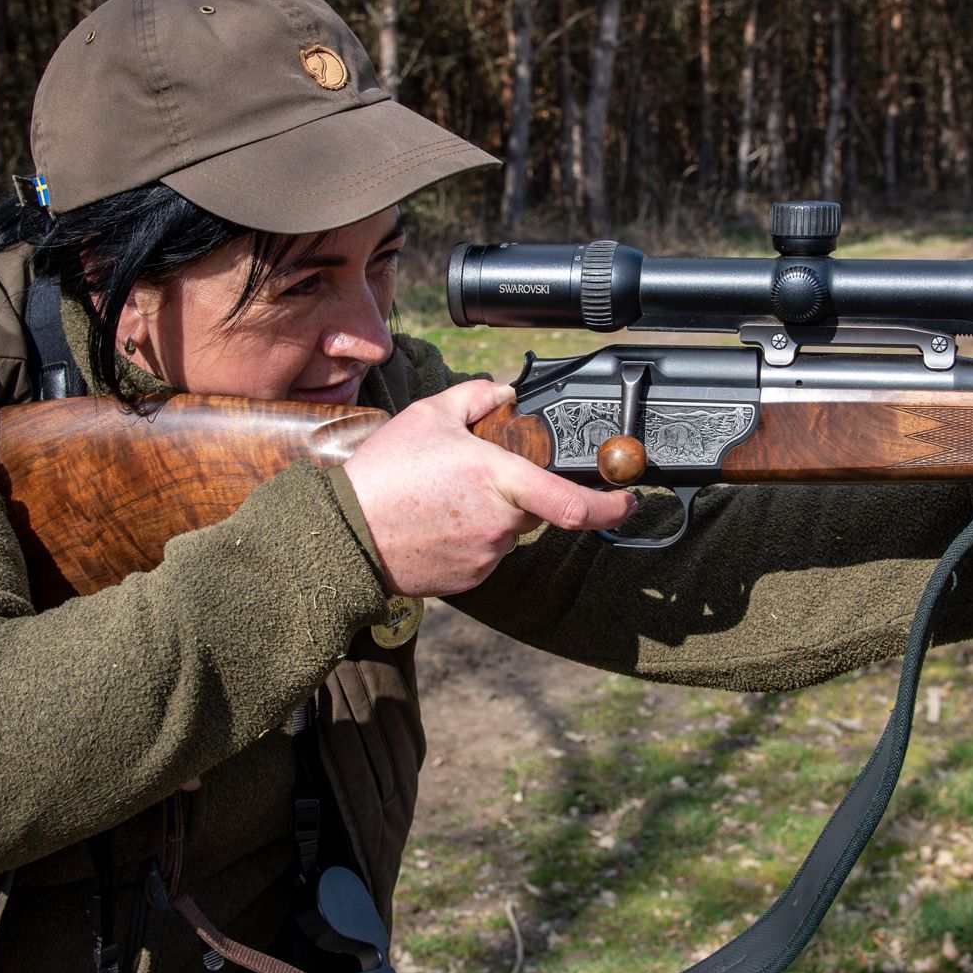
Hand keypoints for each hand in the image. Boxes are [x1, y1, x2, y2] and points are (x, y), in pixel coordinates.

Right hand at [342, 380, 637, 596]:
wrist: (344, 536)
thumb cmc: (384, 475)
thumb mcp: (428, 415)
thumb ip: (475, 397)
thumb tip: (504, 392)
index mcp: (499, 480)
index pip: (574, 503)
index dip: (612, 506)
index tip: (628, 499)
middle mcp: (500, 523)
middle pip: (535, 506)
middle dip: (519, 490)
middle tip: (471, 476)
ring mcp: (486, 555)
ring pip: (509, 530)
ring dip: (490, 514)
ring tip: (440, 499)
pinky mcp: (470, 579)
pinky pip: (486, 553)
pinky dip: (471, 537)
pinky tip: (435, 523)